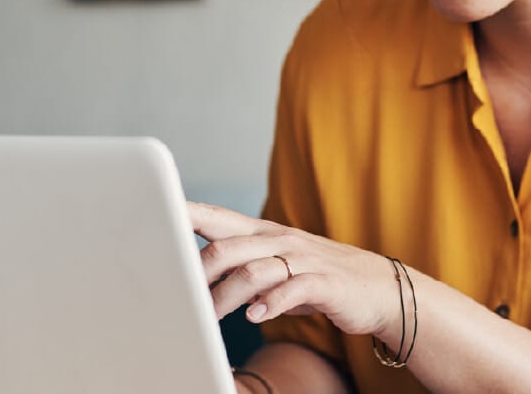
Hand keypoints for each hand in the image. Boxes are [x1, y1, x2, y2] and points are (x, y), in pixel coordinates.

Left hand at [188, 202, 400, 337]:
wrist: (378, 286)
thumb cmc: (318, 277)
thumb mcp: (276, 267)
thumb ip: (239, 267)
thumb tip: (194, 276)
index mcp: (263, 233)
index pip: (217, 217)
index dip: (184, 213)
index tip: (151, 216)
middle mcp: (280, 240)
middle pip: (227, 247)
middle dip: (198, 273)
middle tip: (179, 298)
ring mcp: (303, 260)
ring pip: (254, 271)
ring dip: (226, 296)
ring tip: (208, 317)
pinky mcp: (324, 283)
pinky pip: (291, 290)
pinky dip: (270, 303)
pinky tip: (256, 316)